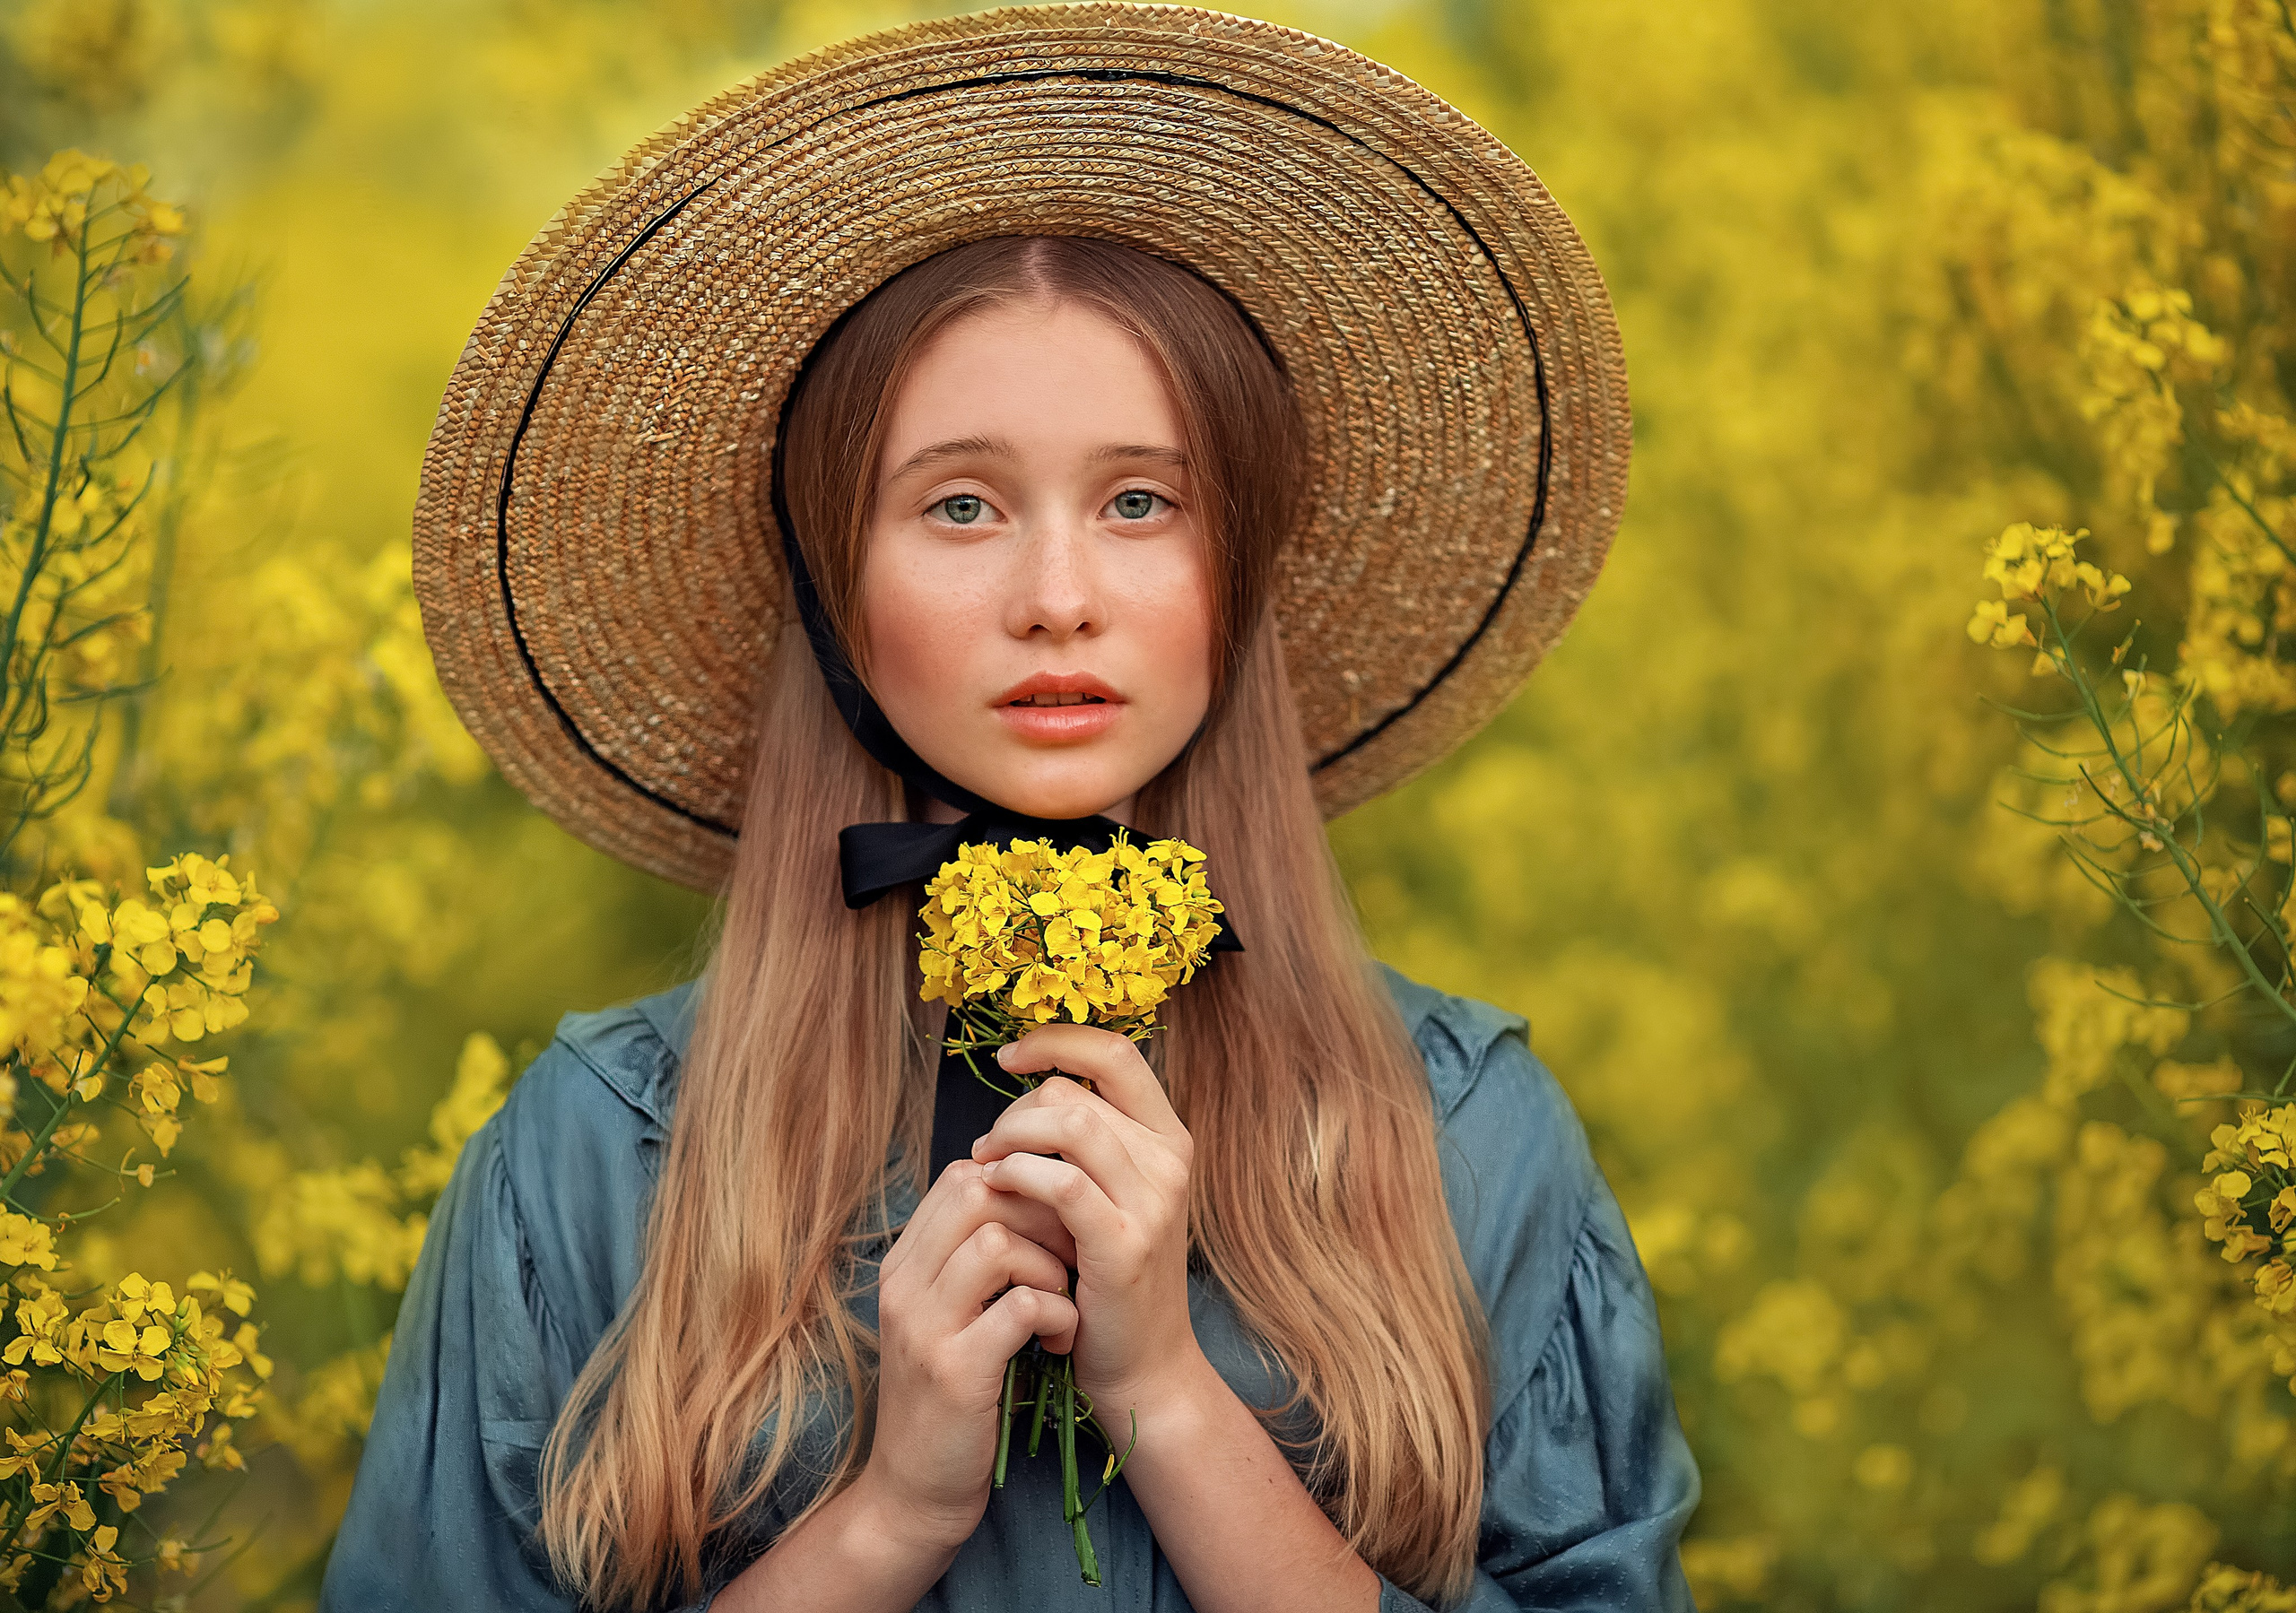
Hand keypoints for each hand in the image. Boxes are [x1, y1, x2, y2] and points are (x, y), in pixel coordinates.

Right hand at [863, 1156, 1079, 1552]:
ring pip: (998, 1242)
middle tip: (1069, 1258)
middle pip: (977, 1192)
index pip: (962, 1177)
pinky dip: (1059, 1316)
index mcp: (904, 1265)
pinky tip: (1062, 1342)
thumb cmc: (950, 1397)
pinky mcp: (955, 1372)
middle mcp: (904, 1286)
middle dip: (1041, 1215)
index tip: (1054, 1230)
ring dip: (1051, 1266)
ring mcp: (924, 1327)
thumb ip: (970, 1262)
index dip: (1021, 1189)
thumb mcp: (947, 1317)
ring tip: (1064, 1302)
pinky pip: (1022, 1307)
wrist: (915, 1492)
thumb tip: (1033, 1199)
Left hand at [970, 1024, 1203, 1425]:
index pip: (1116, 1053)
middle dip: (1014, 1110)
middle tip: (987, 1149)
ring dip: (1009, 1138)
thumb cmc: (1109, 1279)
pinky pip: (1060, 1181)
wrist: (1143, 1366)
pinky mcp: (1124, 1243)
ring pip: (1067, 1124)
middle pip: (1074, 1092)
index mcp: (1167, 1139)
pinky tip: (997, 1189)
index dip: (1057, 1041)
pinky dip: (1017, 1175)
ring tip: (985, 1168)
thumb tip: (1031, 1087)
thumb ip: (1088, 1143)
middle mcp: (1169, 1161)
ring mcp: (1152, 1201)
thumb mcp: (1112, 1196)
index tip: (1009, 1055)